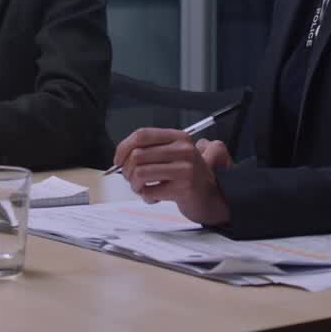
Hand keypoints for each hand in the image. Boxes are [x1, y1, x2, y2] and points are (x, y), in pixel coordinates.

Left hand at [112, 128, 230, 225]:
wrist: (212, 196)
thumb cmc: (188, 176)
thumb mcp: (174, 155)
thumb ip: (151, 151)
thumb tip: (121, 156)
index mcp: (178, 137)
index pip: (142, 135)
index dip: (124, 147)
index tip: (117, 159)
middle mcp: (183, 150)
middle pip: (137, 155)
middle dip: (126, 170)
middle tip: (130, 178)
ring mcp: (184, 169)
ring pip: (140, 173)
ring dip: (134, 184)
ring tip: (141, 188)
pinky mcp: (183, 188)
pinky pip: (150, 191)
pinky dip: (146, 196)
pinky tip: (153, 196)